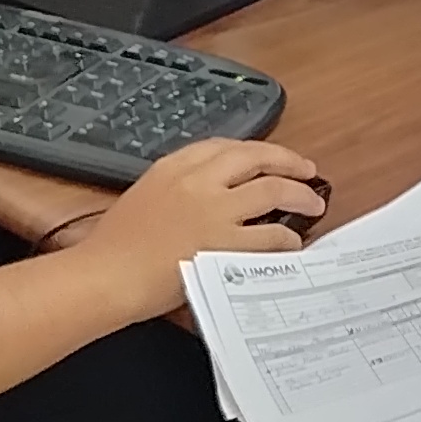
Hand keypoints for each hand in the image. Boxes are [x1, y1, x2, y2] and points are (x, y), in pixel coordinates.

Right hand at [82, 138, 330, 313]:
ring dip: (300, 195)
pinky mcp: (225, 243)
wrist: (106, 275)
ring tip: (313, 203)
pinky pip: (271, 235)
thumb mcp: (144, 196)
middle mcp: (198, 181)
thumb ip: (178, 188)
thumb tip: (213, 194)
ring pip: (273, 189)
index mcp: (174, 166)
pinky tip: (292, 242)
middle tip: (307, 170)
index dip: (255, 151)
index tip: (269, 158)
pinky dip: (287, 237)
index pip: (224, 146)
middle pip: (257, 157)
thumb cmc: (115, 247)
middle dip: (288, 160)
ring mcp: (214, 211)